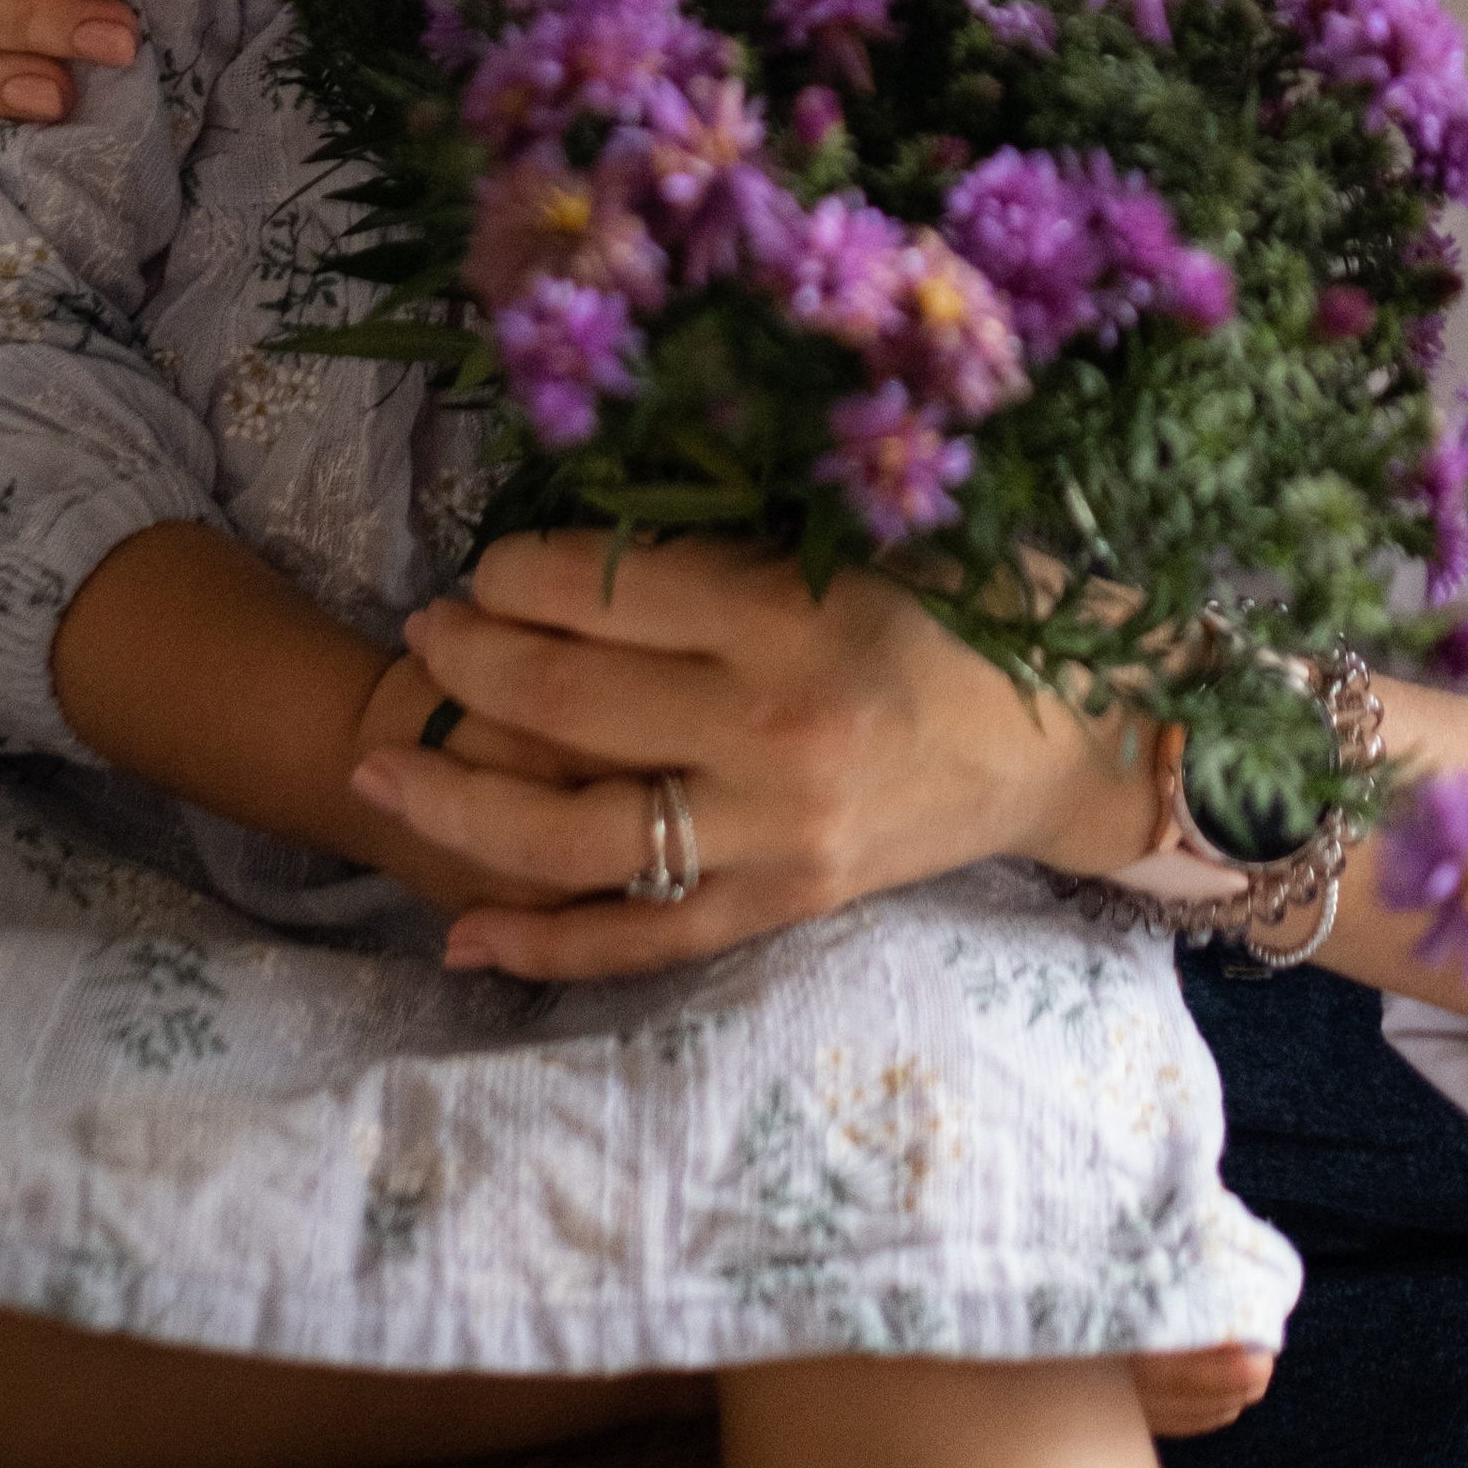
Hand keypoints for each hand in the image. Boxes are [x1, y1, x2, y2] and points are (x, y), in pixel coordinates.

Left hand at [347, 530, 1170, 982]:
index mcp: (795, 618)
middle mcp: (772, 733)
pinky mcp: (785, 905)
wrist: (1085, 739)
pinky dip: (544, 944)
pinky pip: (641, 938)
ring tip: (381, 772)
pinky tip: (458, 936)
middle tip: (422, 633)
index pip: (607, 589)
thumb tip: (593, 524)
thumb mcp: (871, 538)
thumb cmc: (985, 607)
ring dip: (457, 802)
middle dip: (467, 663)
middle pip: (566, 700)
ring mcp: (774, 835)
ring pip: (572, 834)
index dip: (520, 571)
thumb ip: (741, 538)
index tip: (488, 561)